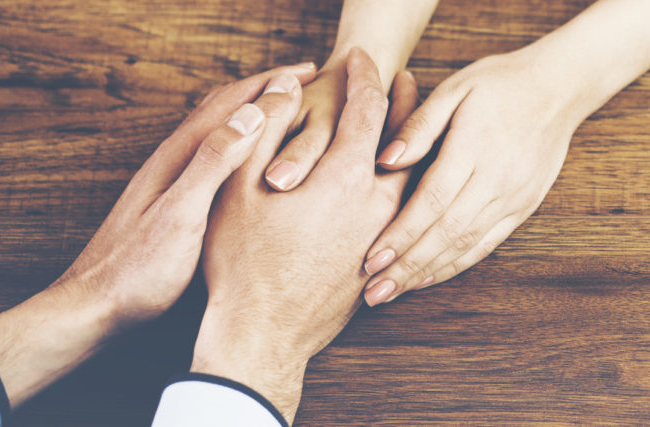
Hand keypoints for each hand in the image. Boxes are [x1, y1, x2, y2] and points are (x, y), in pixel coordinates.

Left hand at [0, 63, 315, 406]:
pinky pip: (221, 160)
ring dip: (259, 116)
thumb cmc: (138, 270)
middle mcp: (176, 161)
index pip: (232, 102)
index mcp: (179, 157)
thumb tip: (253, 113)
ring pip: (224, 134)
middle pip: (226, 109)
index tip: (314, 72)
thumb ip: (214, 163)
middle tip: (310, 83)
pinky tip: (261, 165)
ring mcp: (175, 182)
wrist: (95, 309)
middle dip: (268, 90)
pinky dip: (249, 148)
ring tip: (294, 115)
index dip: (273, 83)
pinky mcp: (178, 204)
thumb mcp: (181, 214)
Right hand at [191, 49, 416, 421]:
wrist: (265, 336)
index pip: (369, 108)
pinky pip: (404, 211)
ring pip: (410, 179)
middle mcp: (378, 204)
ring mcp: (385, 235)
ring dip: (408, 146)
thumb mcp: (239, 188)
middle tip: (406, 80)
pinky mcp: (383, 260)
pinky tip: (394, 182)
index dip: (363, 76)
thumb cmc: (242, 263)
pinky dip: (405, 185)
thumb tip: (284, 87)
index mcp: (345, 178)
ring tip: (403, 126)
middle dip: (406, 105)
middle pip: (406, 141)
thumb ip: (264, 130)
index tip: (360, 58)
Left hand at [357, 50, 589, 305]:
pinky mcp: (524, 207)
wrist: (559, 88)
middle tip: (374, 292)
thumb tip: (384, 160)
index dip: (401, 234)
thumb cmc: (499, 83)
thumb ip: (418, 125)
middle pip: (447, 232)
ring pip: (467, 245)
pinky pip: (487, 244)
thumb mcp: (455, 88)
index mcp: (475, 147)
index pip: (432, 200)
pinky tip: (429, 276)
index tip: (371, 258)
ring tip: (393, 292)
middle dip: (408, 266)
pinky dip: (456, 264)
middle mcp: (498, 179)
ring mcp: (515, 197)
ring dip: (428, 272)